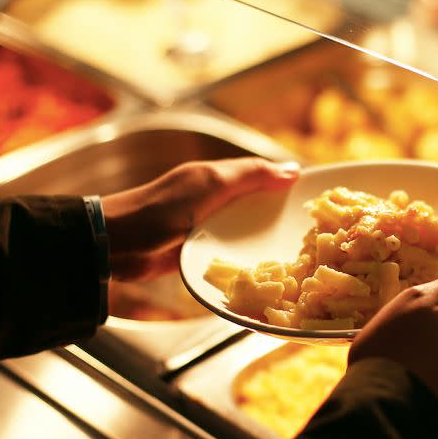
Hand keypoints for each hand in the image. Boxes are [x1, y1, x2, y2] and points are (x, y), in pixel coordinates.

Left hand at [102, 158, 298, 280]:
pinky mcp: (199, 252)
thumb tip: (294, 169)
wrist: (118, 245)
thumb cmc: (161, 208)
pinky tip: (267, 269)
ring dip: (267, 240)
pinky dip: (248, 258)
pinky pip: (232, 253)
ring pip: (247, 232)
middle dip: (282, 216)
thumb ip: (250, 175)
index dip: (288, 183)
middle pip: (257, 206)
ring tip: (300, 253)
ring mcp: (207, 227)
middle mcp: (215, 200)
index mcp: (217, 176)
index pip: (262, 175)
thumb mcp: (210, 184)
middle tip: (317, 231)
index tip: (319, 198)